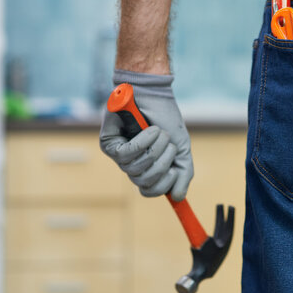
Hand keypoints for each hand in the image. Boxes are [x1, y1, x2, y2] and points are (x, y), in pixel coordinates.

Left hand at [100, 70, 192, 200]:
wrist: (155, 95)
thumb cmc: (166, 119)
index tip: (175, 171)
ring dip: (154, 149)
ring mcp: (118, 155)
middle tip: (169, 144)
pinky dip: (141, 143)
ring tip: (159, 132)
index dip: (163, 185)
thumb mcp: (181, 149)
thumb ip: (183, 173)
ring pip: (135, 169)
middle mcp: (131, 164)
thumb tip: (178, 198)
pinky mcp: (108, 144)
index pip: (150, 190)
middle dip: (162, 163)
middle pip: (144, 182)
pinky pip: (125, 155)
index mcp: (147, 167)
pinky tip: (148, 130)